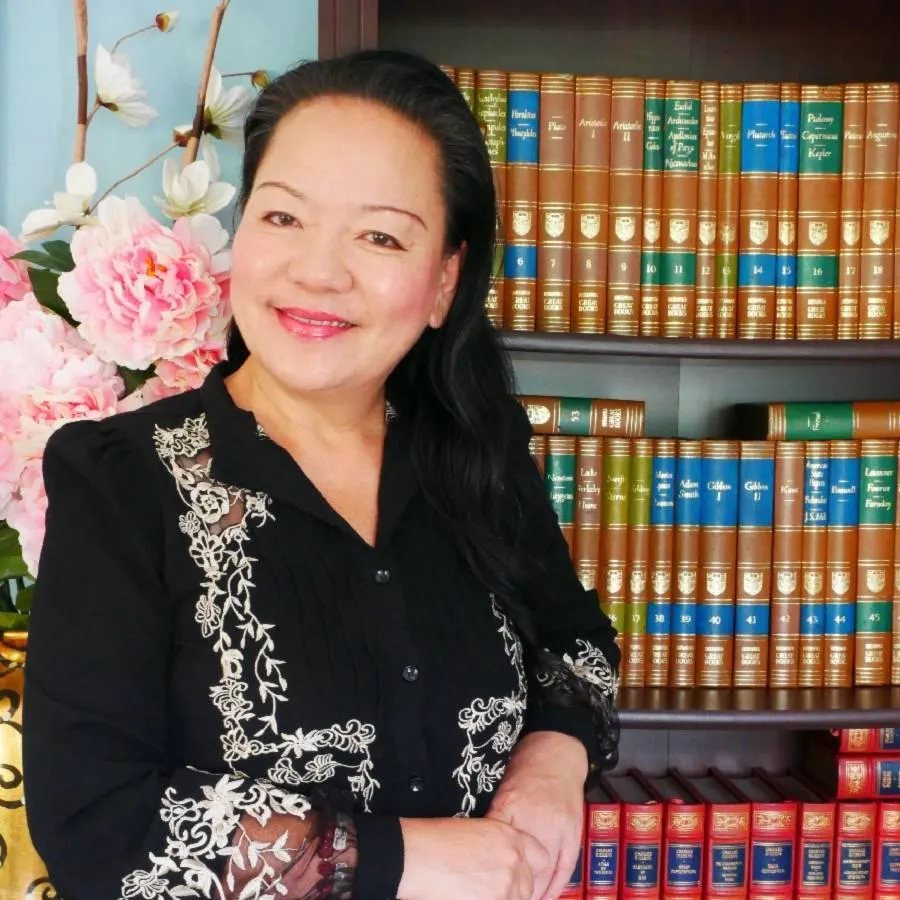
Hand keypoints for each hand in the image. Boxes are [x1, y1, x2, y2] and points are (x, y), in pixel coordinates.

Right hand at [397, 815, 549, 899]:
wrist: (416, 857)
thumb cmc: (435, 842)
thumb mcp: (475, 832)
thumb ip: (498, 850)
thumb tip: (501, 868)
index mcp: (511, 838)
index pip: (542, 858)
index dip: (530, 869)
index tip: (520, 877)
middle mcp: (514, 862)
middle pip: (529, 887)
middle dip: (513, 890)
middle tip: (487, 889)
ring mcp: (506, 888)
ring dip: (501, 898)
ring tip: (472, 892)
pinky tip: (467, 895)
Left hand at [486, 731, 587, 899]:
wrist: (557, 753)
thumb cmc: (524, 769)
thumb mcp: (501, 790)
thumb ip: (494, 820)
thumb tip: (477, 847)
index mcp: (512, 807)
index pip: (498, 849)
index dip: (492, 872)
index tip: (484, 888)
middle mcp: (536, 820)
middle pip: (524, 866)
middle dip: (515, 889)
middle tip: (503, 898)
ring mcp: (558, 829)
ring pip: (545, 872)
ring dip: (534, 893)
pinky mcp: (574, 834)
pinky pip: (566, 868)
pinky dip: (556, 887)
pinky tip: (545, 897)